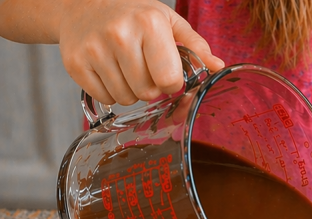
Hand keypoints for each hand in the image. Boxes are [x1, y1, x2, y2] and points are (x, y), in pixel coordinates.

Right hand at [57, 0, 223, 105]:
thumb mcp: (168, 21)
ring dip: (131, 91)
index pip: (170, 80)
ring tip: (126, 68)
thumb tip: (218, 67)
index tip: (167, 72)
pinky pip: (105, 98)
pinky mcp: (75, 64)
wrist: (83, 4)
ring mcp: (94, 50)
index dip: (172, 83)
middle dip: (151, 88)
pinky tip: (109, 71)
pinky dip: (111, 91)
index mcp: (149, 24)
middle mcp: (119, 35)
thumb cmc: (134, 15)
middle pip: (147, 93)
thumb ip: (196, 45)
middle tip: (144, 69)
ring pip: (126, 98)